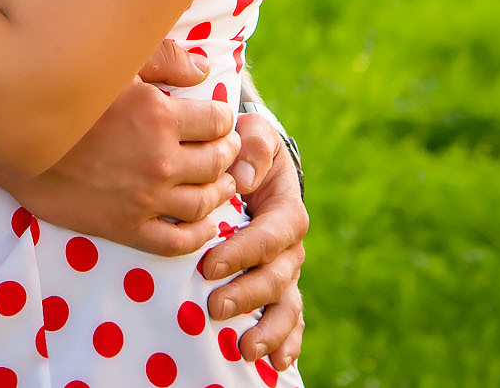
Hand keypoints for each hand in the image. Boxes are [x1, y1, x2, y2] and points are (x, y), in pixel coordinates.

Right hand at [16, 40, 243, 254]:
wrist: (11, 141)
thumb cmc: (61, 96)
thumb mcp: (112, 66)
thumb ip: (164, 60)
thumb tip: (205, 69)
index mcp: (159, 116)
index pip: (218, 122)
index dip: (223, 120)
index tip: (218, 120)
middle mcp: (159, 159)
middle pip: (217, 162)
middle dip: (227, 154)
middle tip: (224, 150)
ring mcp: (144, 198)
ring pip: (205, 202)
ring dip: (221, 191)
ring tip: (221, 183)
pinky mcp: (125, 228)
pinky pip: (178, 240)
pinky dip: (199, 234)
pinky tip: (204, 223)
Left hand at [199, 113, 308, 368]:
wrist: (249, 160)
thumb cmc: (244, 147)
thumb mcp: (251, 134)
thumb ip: (250, 148)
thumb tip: (240, 178)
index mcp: (286, 209)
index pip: (271, 235)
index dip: (244, 252)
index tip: (210, 265)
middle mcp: (290, 245)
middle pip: (277, 276)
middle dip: (248, 295)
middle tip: (214, 307)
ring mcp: (284, 268)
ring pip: (286, 304)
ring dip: (269, 330)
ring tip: (246, 350)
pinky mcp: (275, 285)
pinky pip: (289, 318)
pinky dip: (287, 342)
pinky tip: (276, 365)